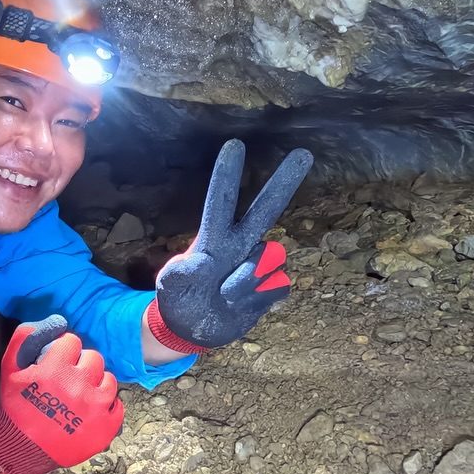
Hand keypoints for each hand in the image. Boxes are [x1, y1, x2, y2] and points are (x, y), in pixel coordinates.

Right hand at [0, 315, 123, 473]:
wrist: (20, 449)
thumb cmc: (15, 407)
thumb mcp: (9, 368)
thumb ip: (24, 338)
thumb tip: (52, 322)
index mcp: (55, 369)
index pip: (72, 342)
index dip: (64, 350)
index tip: (58, 362)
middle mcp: (78, 385)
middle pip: (93, 358)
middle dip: (81, 365)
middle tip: (70, 379)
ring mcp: (94, 408)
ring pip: (109, 380)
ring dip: (97, 383)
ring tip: (83, 394)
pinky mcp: (104, 428)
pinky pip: (117, 406)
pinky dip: (107, 406)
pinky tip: (92, 410)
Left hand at [148, 141, 312, 351]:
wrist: (193, 329)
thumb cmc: (178, 299)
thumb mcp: (170, 288)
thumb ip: (181, 274)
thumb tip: (199, 263)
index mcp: (213, 239)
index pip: (221, 201)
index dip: (227, 175)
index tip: (234, 144)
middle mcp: (240, 245)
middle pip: (265, 210)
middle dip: (284, 182)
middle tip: (303, 152)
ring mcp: (257, 265)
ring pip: (265, 262)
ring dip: (243, 284)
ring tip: (223, 297)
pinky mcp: (271, 288)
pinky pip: (276, 288)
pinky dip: (257, 301)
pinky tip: (240, 306)